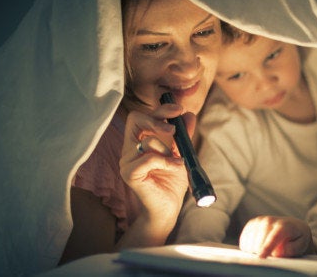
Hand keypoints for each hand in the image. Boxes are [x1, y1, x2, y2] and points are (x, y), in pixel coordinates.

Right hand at [119, 103, 192, 226]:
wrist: (169, 207)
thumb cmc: (172, 181)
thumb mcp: (181, 153)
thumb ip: (183, 135)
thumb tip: (189, 114)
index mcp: (139, 141)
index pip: (142, 116)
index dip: (160, 109)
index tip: (179, 109)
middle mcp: (129, 149)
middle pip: (135, 119)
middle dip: (157, 119)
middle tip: (174, 129)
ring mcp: (126, 161)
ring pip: (147, 141)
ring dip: (167, 149)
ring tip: (176, 161)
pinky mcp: (129, 174)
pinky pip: (148, 158)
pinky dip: (165, 161)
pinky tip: (174, 167)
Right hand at [239, 216, 310, 257]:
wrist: (292, 226)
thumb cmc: (297, 238)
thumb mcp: (300, 246)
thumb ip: (291, 249)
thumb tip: (277, 251)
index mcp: (284, 225)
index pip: (273, 237)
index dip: (266, 248)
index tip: (261, 257)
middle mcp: (270, 220)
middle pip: (259, 244)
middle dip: (263, 253)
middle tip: (272, 254)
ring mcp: (259, 221)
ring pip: (250, 244)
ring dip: (256, 251)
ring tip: (267, 249)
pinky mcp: (251, 224)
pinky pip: (244, 242)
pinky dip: (249, 248)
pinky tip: (259, 246)